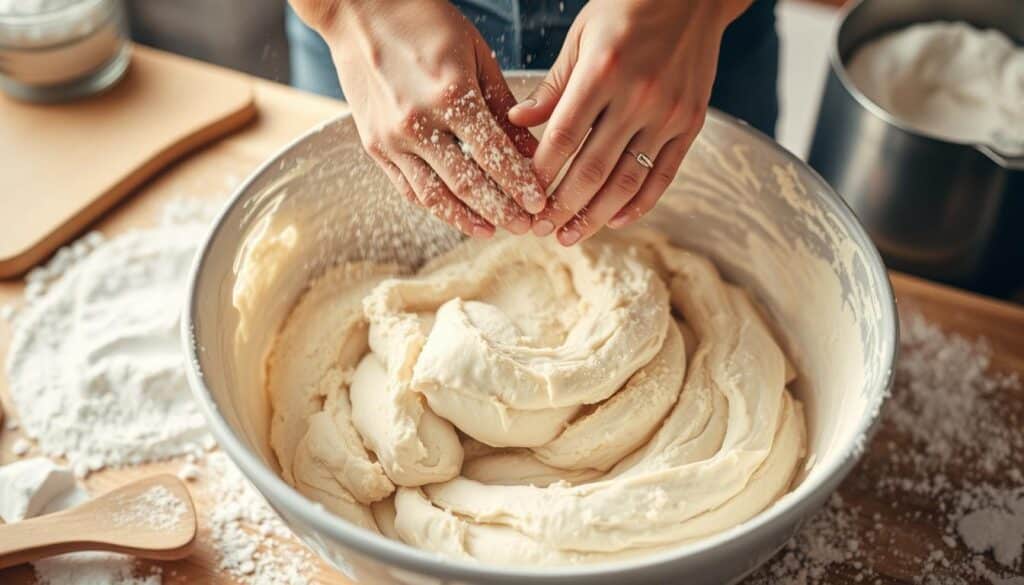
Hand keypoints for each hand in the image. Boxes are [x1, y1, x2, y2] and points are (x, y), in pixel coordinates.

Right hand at [292, 0, 546, 237]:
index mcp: (449, 94)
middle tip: (526, 227)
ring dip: (466, 219)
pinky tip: (456, 214)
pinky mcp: (373, 146)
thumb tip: (532, 150)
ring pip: (434, 196)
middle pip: (467, 184)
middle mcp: (417, 123)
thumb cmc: (424, 22)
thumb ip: (504, 105)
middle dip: (501, 210)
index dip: (520, 184)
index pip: (494, 154)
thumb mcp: (476, 54)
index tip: (541, 203)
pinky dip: (434, 205)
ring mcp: (391, 138)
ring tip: (492, 230)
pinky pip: (407, 187)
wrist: (357, 10)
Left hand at [509, 0, 749, 244]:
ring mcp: (669, 113)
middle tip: (539, 229)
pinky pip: (664, 174)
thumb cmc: (625, 9)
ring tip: (570, 235)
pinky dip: (639, 203)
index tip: (522, 197)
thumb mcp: (580, 37)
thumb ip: (552, 86)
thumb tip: (516, 121)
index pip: (563, 138)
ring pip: (627, 180)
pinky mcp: (692, 124)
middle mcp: (639, 96)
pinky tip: (615, 221)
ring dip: (596, 215)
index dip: (540, 175)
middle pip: (593, 168)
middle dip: (562, 206)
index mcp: (603, 72)